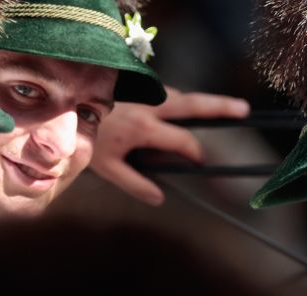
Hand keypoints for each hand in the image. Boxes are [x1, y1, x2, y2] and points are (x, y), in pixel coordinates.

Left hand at [90, 86, 249, 205]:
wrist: (62, 103)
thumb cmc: (84, 137)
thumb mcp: (106, 167)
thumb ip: (135, 183)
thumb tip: (159, 199)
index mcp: (144, 127)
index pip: (183, 141)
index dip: (196, 153)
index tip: (200, 162)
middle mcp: (150, 105)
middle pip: (194, 104)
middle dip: (222, 107)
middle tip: (245, 110)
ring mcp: (145, 92)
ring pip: (181, 95)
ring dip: (202, 102)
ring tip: (227, 107)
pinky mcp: (138, 85)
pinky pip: (166, 92)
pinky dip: (180, 100)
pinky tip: (186, 106)